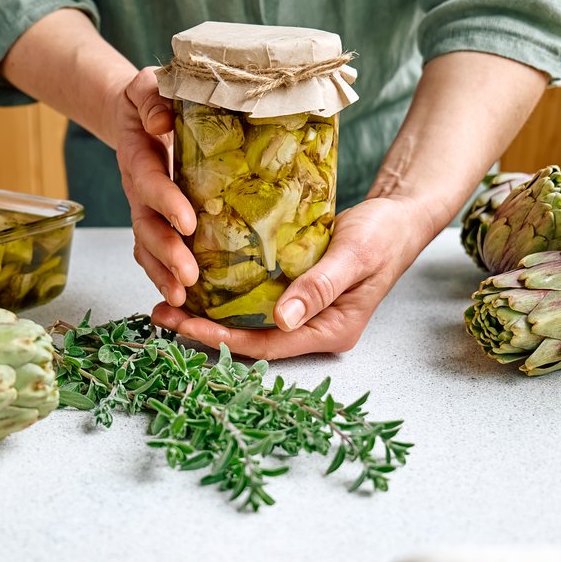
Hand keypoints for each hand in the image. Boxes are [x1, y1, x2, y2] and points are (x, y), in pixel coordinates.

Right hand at [113, 67, 198, 305]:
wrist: (135, 114)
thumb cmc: (150, 100)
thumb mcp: (147, 85)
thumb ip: (152, 96)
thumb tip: (161, 124)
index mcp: (139, 157)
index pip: (151, 183)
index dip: (166, 203)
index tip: (188, 222)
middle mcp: (138, 190)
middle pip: (146, 227)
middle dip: (167, 253)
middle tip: (189, 276)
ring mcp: (144, 210)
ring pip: (147, 247)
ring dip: (163, 274)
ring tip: (182, 298)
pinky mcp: (155, 222)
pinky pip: (154, 255)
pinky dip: (164, 278)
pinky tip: (183, 301)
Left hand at [151, 196, 432, 358]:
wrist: (398, 217)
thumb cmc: (384, 235)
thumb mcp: (354, 256)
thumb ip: (320, 287)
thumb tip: (283, 320)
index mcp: (331, 331)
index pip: (269, 344)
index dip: (225, 338)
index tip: (186, 323)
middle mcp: (313, 329)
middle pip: (252, 339)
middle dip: (205, 329)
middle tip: (161, 314)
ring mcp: (304, 313)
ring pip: (249, 322)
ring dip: (210, 313)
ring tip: (168, 302)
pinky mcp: (296, 292)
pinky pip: (256, 300)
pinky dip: (226, 295)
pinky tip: (198, 282)